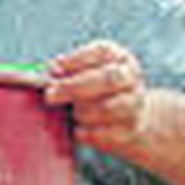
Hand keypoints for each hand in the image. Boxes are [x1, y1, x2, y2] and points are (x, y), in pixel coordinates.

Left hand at [44, 40, 149, 158]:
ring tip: (74, 114)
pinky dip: (86, 133)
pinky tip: (79, 130)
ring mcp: (135, 103)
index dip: (76, 60)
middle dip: (74, 87)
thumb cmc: (95, 91)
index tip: (53, 68)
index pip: (102, 51)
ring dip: (82, 113)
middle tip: (49, 95)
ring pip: (107, 108)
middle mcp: (130, 77)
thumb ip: (66, 71)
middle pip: (108, 78)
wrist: (130, 118)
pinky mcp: (131, 129)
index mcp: (117, 57)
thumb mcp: (83, 74)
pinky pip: (104, 133)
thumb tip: (50, 69)